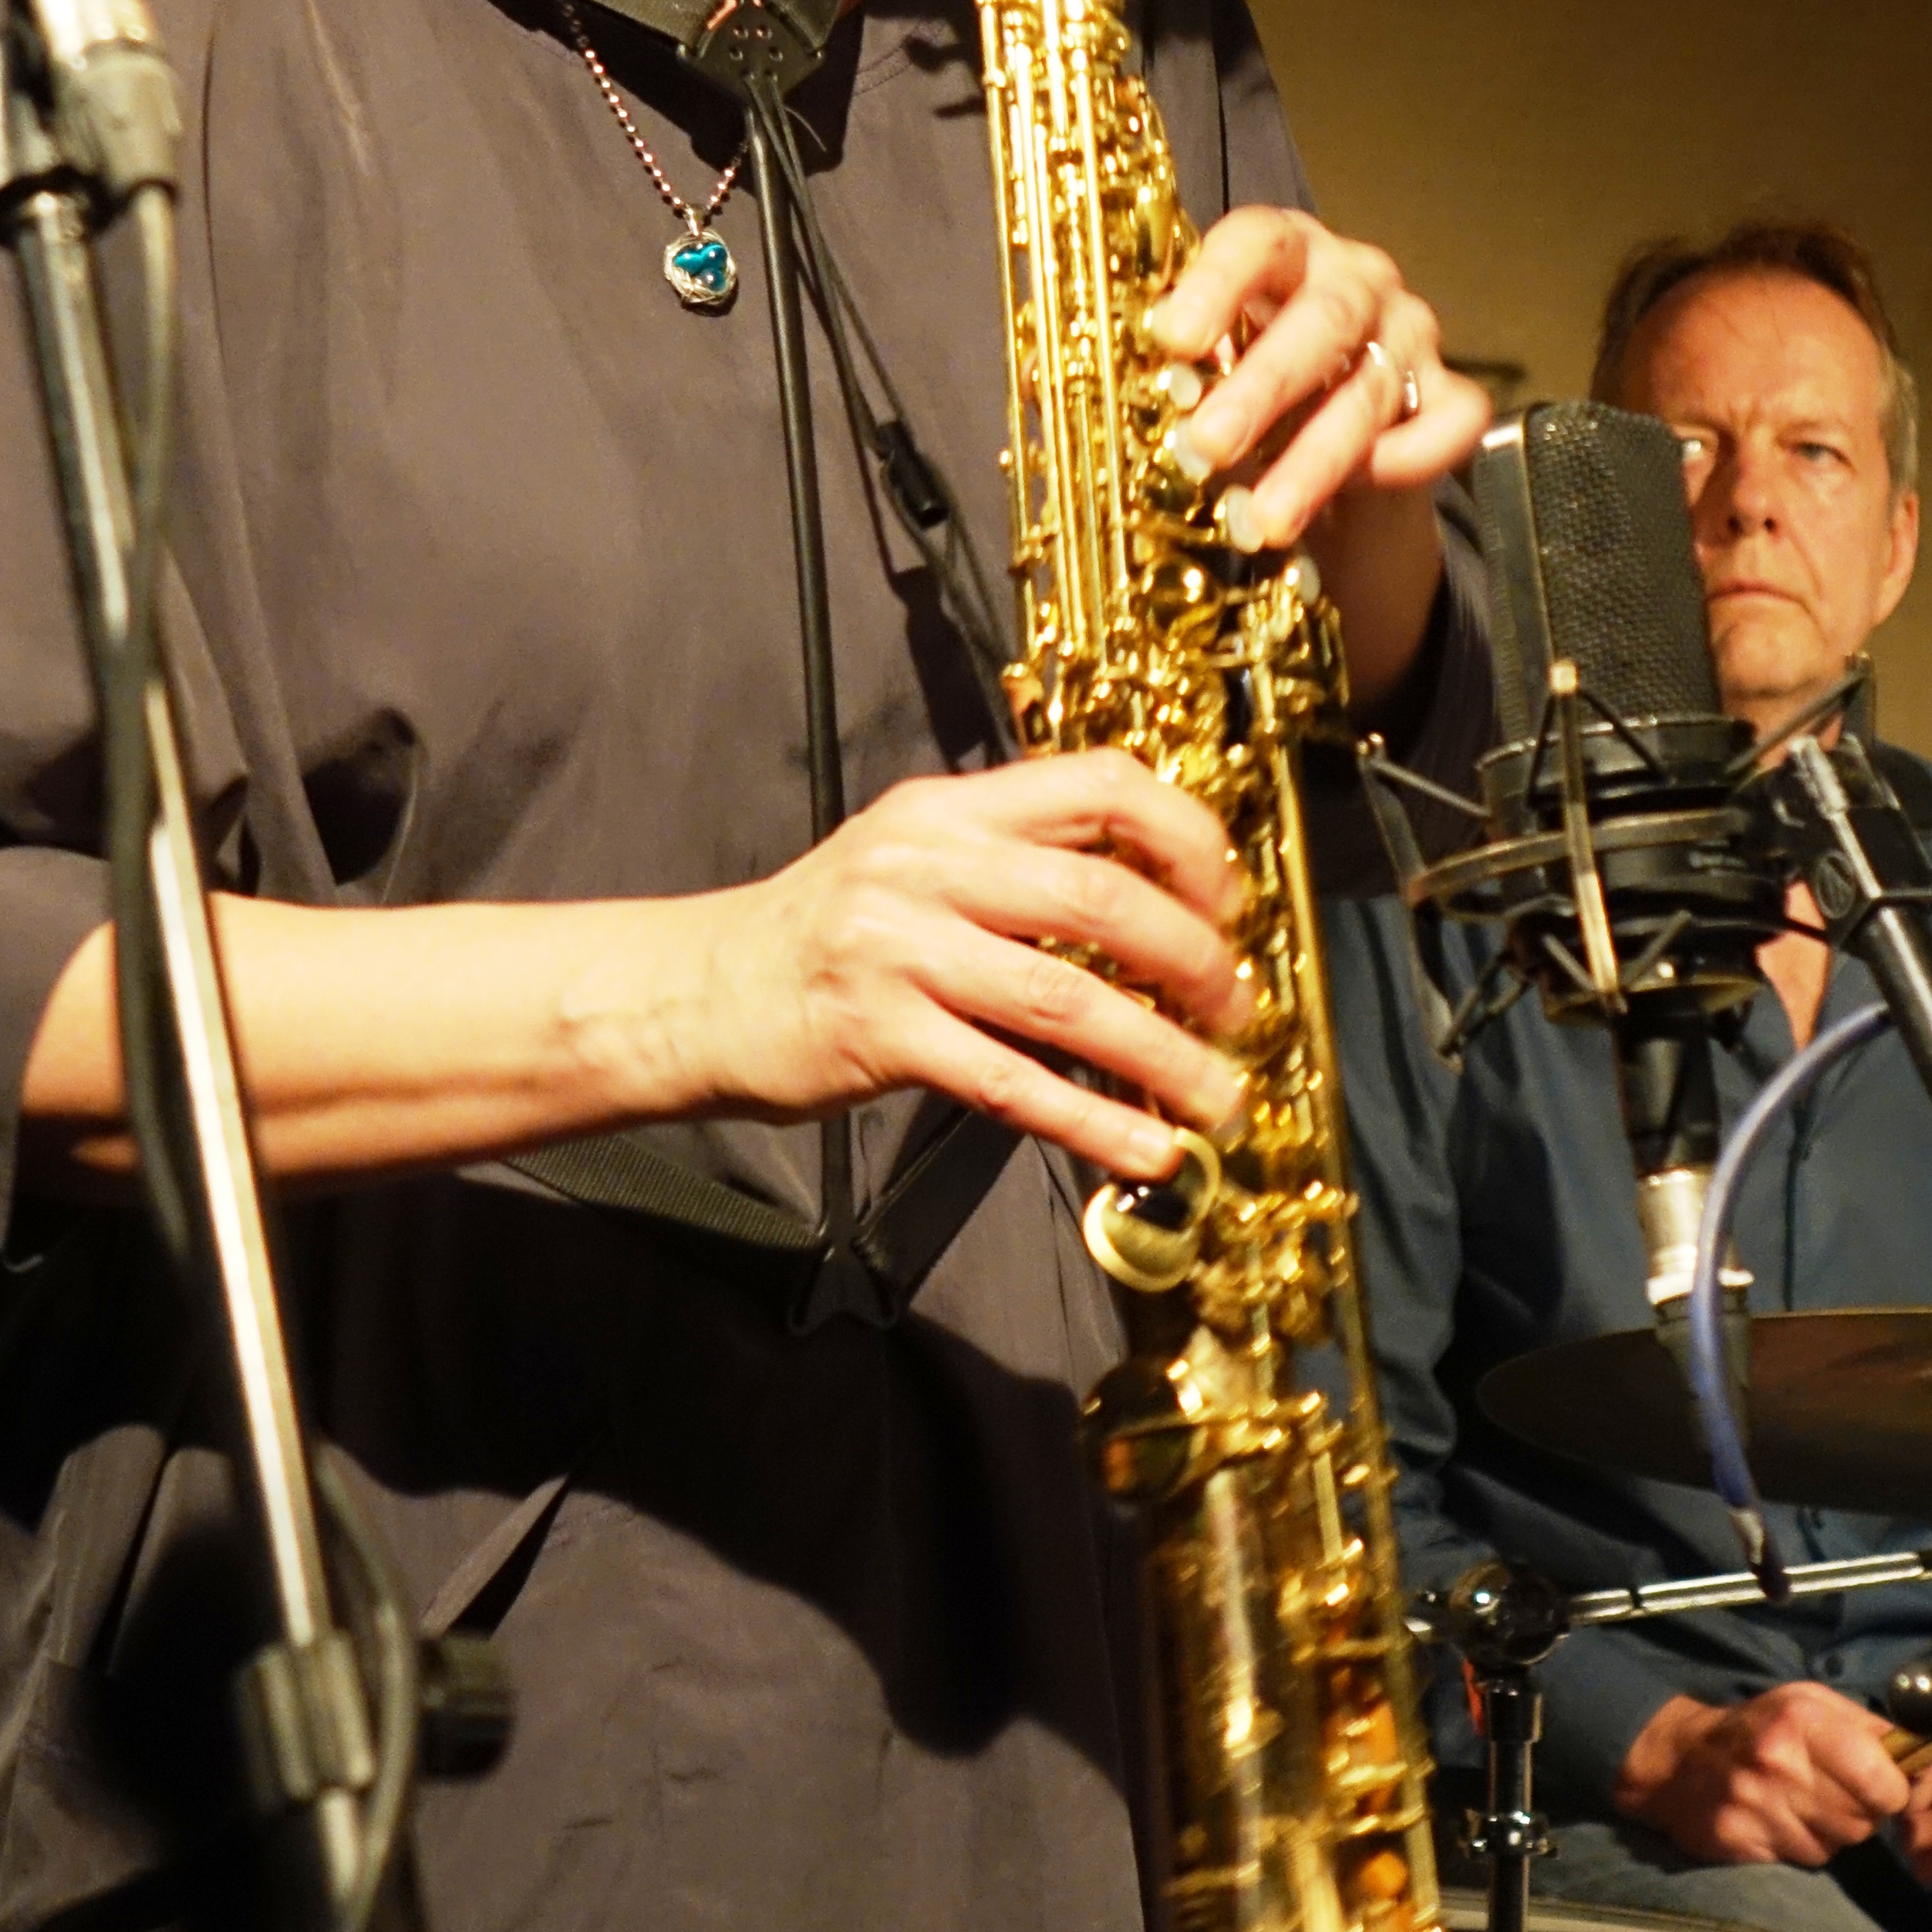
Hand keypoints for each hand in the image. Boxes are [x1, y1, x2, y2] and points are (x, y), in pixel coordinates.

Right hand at [691, 748, 1252, 1189]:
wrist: (694, 991)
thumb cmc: (820, 935)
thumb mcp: (913, 863)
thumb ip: (1016, 872)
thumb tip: (1152, 922)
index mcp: (951, 808)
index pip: (1100, 783)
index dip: (1187, 839)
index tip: (1228, 902)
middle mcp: (928, 863)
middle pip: (1102, 896)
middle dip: (1195, 959)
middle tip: (1237, 1010)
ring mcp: (900, 948)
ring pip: (1067, 997)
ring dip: (1163, 1054)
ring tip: (1219, 1096)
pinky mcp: (879, 1034)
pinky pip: (1011, 1081)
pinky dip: (1093, 1120)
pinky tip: (1146, 1148)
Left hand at [1144, 211, 1491, 706]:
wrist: (1320, 422)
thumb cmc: (1241, 376)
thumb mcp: (1203, 361)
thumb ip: (1174, 367)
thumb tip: (1100, 396)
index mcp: (1285, 251)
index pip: (1257, 241)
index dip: (1214, 284)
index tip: (1169, 339)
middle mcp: (1356, 280)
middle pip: (1320, 323)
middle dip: (1263, 390)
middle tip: (1207, 446)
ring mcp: (1410, 335)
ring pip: (1372, 391)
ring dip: (1315, 461)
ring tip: (1262, 521)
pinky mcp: (1449, 392)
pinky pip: (1450, 423)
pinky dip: (1410, 458)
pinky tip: (1362, 491)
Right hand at [1615, 1683, 1912, 1866]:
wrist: (1678, 1759)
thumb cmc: (1758, 1726)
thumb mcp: (1809, 1703)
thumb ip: (1864, 1725)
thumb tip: (1919, 1752)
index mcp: (1803, 1720)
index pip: (1883, 1782)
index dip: (1890, 1789)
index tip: (1879, 1784)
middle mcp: (1780, 1761)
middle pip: (1863, 1819)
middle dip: (1861, 1811)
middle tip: (1836, 1794)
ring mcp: (1757, 1804)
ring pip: (1838, 1843)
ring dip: (1832, 1830)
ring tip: (1806, 1805)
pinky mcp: (1741, 1839)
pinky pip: (1805, 1858)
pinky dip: (1803, 1844)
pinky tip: (1783, 1822)